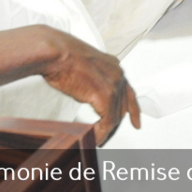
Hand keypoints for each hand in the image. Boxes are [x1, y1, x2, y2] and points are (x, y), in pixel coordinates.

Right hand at [38, 28, 141, 144]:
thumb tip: (88, 92)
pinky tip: (94, 138)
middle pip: (123, 106)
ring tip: (96, 140)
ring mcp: (114, 84)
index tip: (136, 122)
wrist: (56, 52)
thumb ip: (92, 79)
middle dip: (115, 124)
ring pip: (115, 116)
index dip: (133, 109)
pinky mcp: (105, 95)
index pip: (128, 92)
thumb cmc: (61, 56)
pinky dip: (101, 133)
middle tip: (104, 137)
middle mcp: (118, 74)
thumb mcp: (84, 65)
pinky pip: (108, 121)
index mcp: (113, 65)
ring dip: (105, 131)